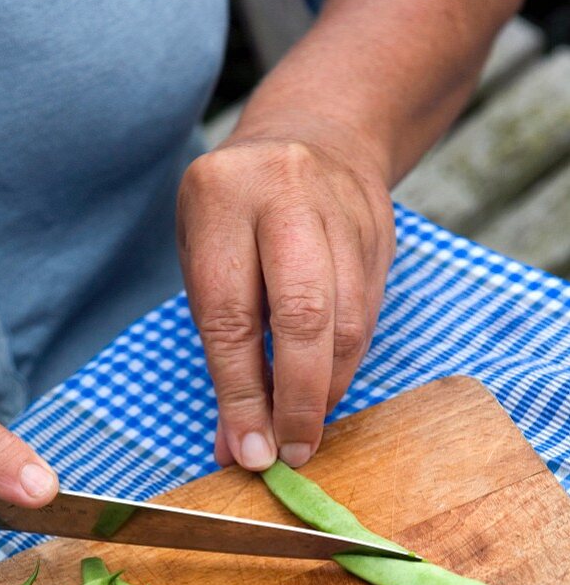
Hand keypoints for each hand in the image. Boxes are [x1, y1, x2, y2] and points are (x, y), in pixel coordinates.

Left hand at [177, 129, 394, 468]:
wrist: (319, 132)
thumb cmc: (239, 211)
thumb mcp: (205, 260)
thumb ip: (219, 347)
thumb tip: (237, 442)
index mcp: (221, 195)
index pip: (231, 315)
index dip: (241, 394)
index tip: (249, 451)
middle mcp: (284, 193)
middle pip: (302, 315)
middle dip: (298, 399)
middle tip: (291, 452)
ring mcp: (341, 209)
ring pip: (346, 321)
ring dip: (327, 390)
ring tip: (307, 431)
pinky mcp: (380, 232)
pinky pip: (367, 316)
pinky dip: (346, 366)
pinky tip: (327, 390)